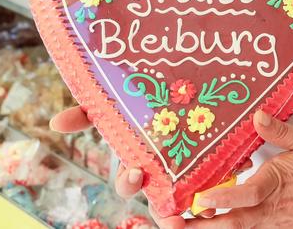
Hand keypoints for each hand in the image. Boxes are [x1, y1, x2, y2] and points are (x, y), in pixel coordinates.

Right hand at [49, 107, 265, 227]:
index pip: (128, 183)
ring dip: (197, 204)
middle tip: (173, 206)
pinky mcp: (215, 163)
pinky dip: (229, 174)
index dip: (129, 183)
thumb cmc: (145, 102)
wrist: (188, 84)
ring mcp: (188, 171)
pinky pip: (222, 177)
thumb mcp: (117, 102)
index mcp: (138, 160)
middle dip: (165, 208)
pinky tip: (239, 166)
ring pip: (190, 197)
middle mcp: (162, 172)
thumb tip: (53, 123)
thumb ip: (90, 111)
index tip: (137, 172)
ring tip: (205, 206)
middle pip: (161, 200)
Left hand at [186, 111, 292, 227]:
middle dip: (197, 225)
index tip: (199, 198)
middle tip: (168, 221)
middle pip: (230, 223)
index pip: (246, 196)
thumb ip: (281, 131)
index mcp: (277, 184)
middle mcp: (271, 210)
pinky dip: (227, 227)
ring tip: (176, 224)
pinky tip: (207, 223)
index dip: (221, 198)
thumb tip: (256, 115)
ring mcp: (274, 224)